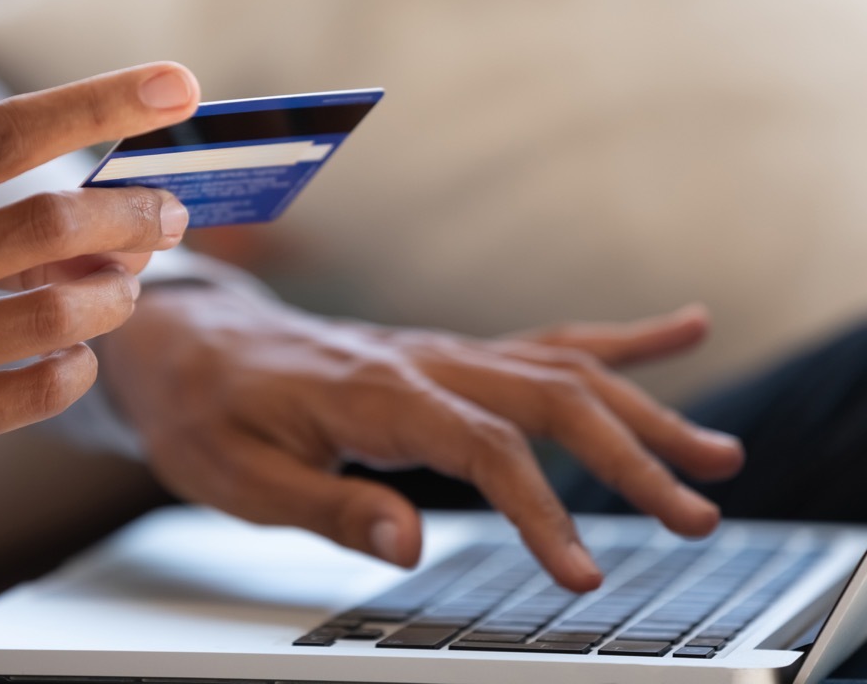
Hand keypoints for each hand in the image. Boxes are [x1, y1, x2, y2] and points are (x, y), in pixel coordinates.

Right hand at [0, 62, 199, 511]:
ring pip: (61, 312)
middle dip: (136, 216)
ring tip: (120, 291)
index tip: (175, 87)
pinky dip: (78, 366)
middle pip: (50, 225)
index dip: (99, 103)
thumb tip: (96, 213)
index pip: (0, 132)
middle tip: (168, 215)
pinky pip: (43, 388)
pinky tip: (69, 355)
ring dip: (116, 297)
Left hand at [98, 287, 743, 591]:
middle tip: (698, 512)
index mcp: (375, 393)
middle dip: (630, 457)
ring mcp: (440, 350)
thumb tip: (413, 545)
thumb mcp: (241, 476)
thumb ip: (329, 506)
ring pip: (563, 368)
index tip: (585, 574)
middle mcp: (422, 360)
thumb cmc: (207, 410)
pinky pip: (543, 342)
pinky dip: (617, 341)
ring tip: (718, 454)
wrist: (188, 342)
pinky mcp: (445, 356)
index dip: (541, 512)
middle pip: (549, 399)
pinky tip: (679, 332)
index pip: (483, 450)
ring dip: (644, 409)